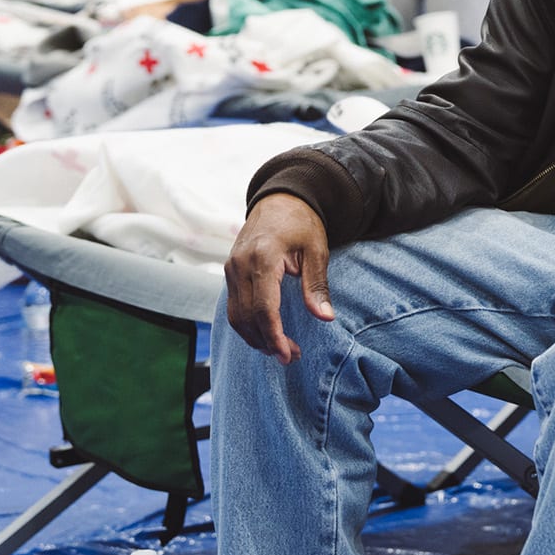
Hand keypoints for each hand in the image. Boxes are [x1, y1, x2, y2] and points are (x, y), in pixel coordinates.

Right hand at [224, 193, 333, 363]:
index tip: (289, 355)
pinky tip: (266, 333)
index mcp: (263, 258)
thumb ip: (316, 285)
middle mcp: (240, 265)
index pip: (263, 308)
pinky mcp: (229, 272)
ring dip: (255, 337)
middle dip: (267, 342)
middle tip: (292, 355)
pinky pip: (233, 306)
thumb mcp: (316, 250)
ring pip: (235, 316)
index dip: (274, 336)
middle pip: (246, 317)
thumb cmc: (301, 223)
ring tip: (281, 348)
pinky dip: (247, 324)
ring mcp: (230, 268)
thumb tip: (325, 317)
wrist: (280, 200)